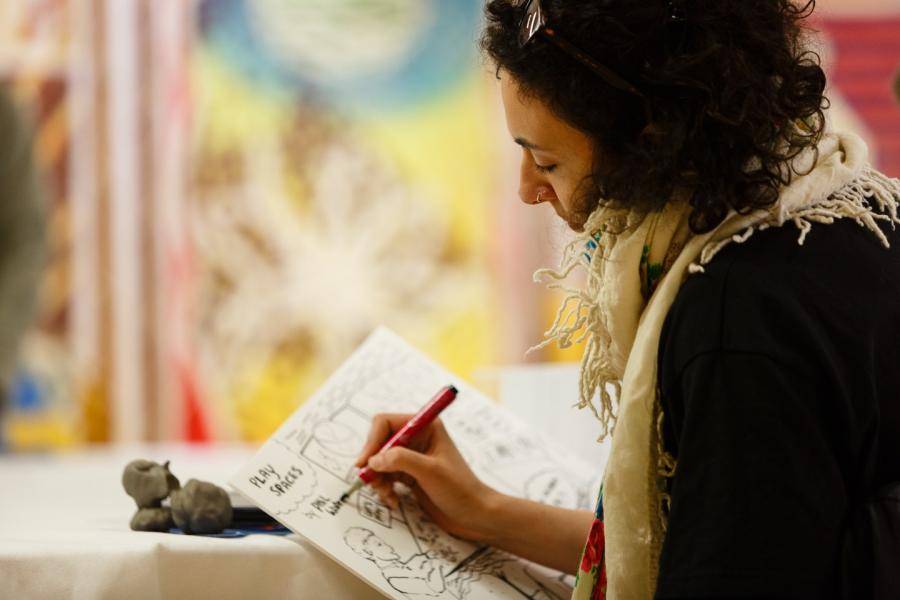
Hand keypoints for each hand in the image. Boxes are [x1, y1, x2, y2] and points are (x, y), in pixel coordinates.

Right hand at [354, 413, 498, 541]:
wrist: (474, 515)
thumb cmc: (460, 489)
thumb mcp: (430, 472)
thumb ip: (402, 460)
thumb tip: (374, 459)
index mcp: (426, 426)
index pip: (386, 422)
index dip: (372, 441)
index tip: (365, 463)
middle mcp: (417, 437)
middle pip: (379, 442)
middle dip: (373, 463)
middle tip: (373, 482)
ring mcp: (412, 456)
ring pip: (379, 461)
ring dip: (378, 479)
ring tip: (387, 495)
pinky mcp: (409, 473)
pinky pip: (385, 475)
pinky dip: (384, 487)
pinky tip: (393, 500)